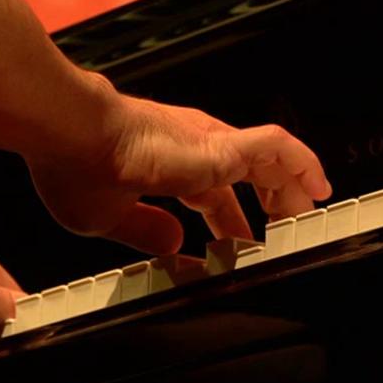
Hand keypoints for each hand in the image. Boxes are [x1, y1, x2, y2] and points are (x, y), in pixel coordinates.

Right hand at [27, 94, 331, 254]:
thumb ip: (146, 232)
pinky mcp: (217, 143)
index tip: (238, 250)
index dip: (230, 226)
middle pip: (248, 178)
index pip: (213, 200)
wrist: (67, 132)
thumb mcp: (108, 218)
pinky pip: (276, 147)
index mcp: (167, 172)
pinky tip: (316, 184)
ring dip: (294, 186)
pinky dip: (301, 163)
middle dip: (271, 205)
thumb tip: (176, 244)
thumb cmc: (72, 165)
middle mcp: (192, 153)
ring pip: (270, 159)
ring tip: (312, 211)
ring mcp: (207, 144)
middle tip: (290, 229)